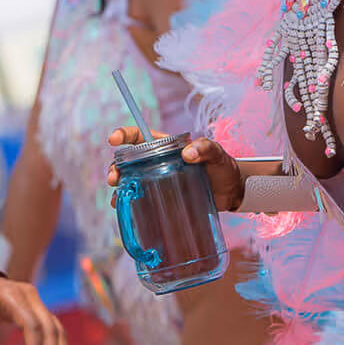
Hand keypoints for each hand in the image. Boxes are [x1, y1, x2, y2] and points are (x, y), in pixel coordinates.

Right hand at [107, 127, 244, 209]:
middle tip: (114, 179)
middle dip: (116, 167)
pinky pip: (141, 198)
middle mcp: (158, 162)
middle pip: (128, 161)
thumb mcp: (217, 154)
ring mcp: (158, 181)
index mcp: (166, 146)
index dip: (124, 135)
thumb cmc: (223, 168)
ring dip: (120, 187)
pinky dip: (130, 203)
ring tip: (117, 198)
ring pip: (131, 180)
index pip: (140, 136)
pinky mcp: (162, 198)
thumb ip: (205, 148)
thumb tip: (187, 153)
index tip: (113, 139)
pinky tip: (125, 209)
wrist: (231, 192)